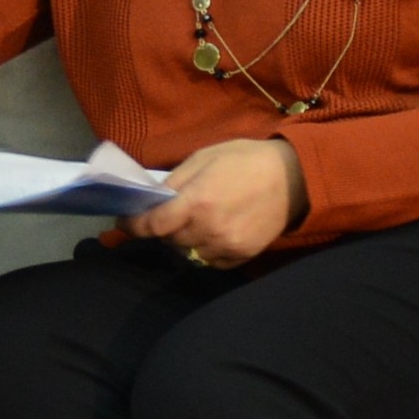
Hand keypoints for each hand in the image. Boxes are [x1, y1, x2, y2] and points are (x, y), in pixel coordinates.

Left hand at [127, 138, 308, 265]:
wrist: (293, 177)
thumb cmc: (245, 160)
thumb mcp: (204, 157)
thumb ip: (174, 181)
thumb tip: (149, 199)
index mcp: (196, 201)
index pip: (151, 225)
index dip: (133, 224)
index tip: (125, 220)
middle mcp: (208, 229)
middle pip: (168, 239)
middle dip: (165, 227)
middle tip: (174, 211)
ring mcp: (226, 246)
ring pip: (188, 252)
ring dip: (185, 239)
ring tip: (199, 220)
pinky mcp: (241, 256)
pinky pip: (210, 261)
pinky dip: (206, 249)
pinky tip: (217, 231)